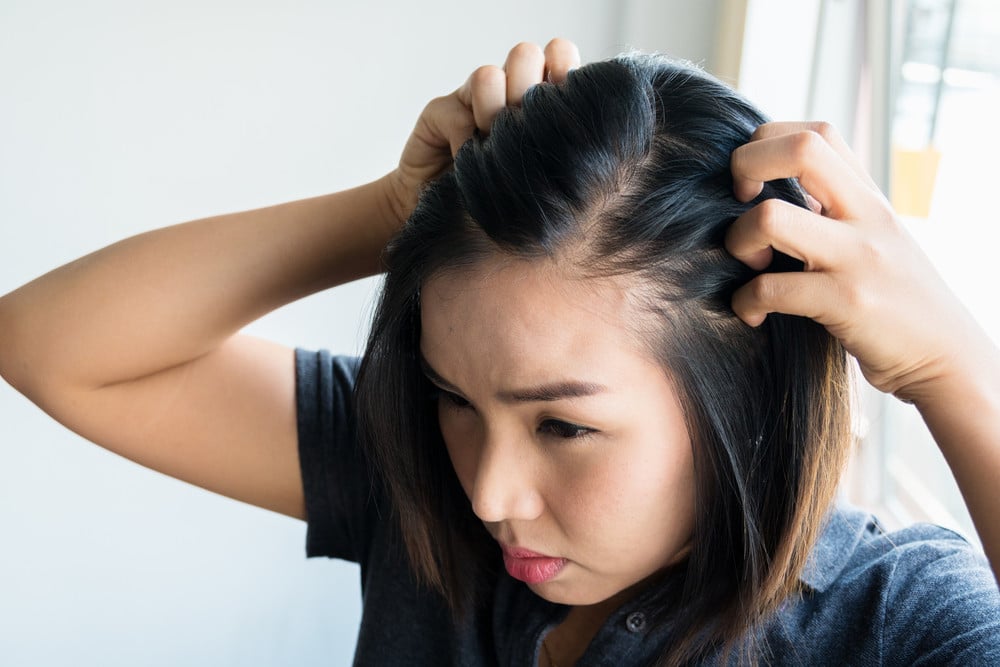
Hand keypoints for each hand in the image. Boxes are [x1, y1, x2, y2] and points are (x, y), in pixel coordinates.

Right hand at [383, 38, 580, 223]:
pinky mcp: (442, 111)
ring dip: (494, 114)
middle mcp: (510, 95)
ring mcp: (475, 101)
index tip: (567, 87)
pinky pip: (458, 112)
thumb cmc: (503, 208)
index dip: (563, 63)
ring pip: (490, 76)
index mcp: (543, 104)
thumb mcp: (539, 181)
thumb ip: (558, 147)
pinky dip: (465, 142)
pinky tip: (467, 163)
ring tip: (492, 148)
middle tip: (526, 126)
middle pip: (525, 56)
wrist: (448, 227)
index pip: (560, 59)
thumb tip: (582, 126)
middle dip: (528, 88)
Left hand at [725, 121, 987, 402]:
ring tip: (750, 266)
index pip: (814, 131)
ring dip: (738, 241)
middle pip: (799, 148)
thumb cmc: (893, 300)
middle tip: (737, 204)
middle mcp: (867, 215)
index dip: (766, 145)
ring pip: (769, 217)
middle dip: (745, 166)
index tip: (750, 184)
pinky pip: (771, 288)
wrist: (944, 358)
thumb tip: (763, 192)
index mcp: (867, 196)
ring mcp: (859, 256)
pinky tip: (751, 313)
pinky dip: (745, 301)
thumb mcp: (872, 239)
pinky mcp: (848, 302)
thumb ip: (832, 211)